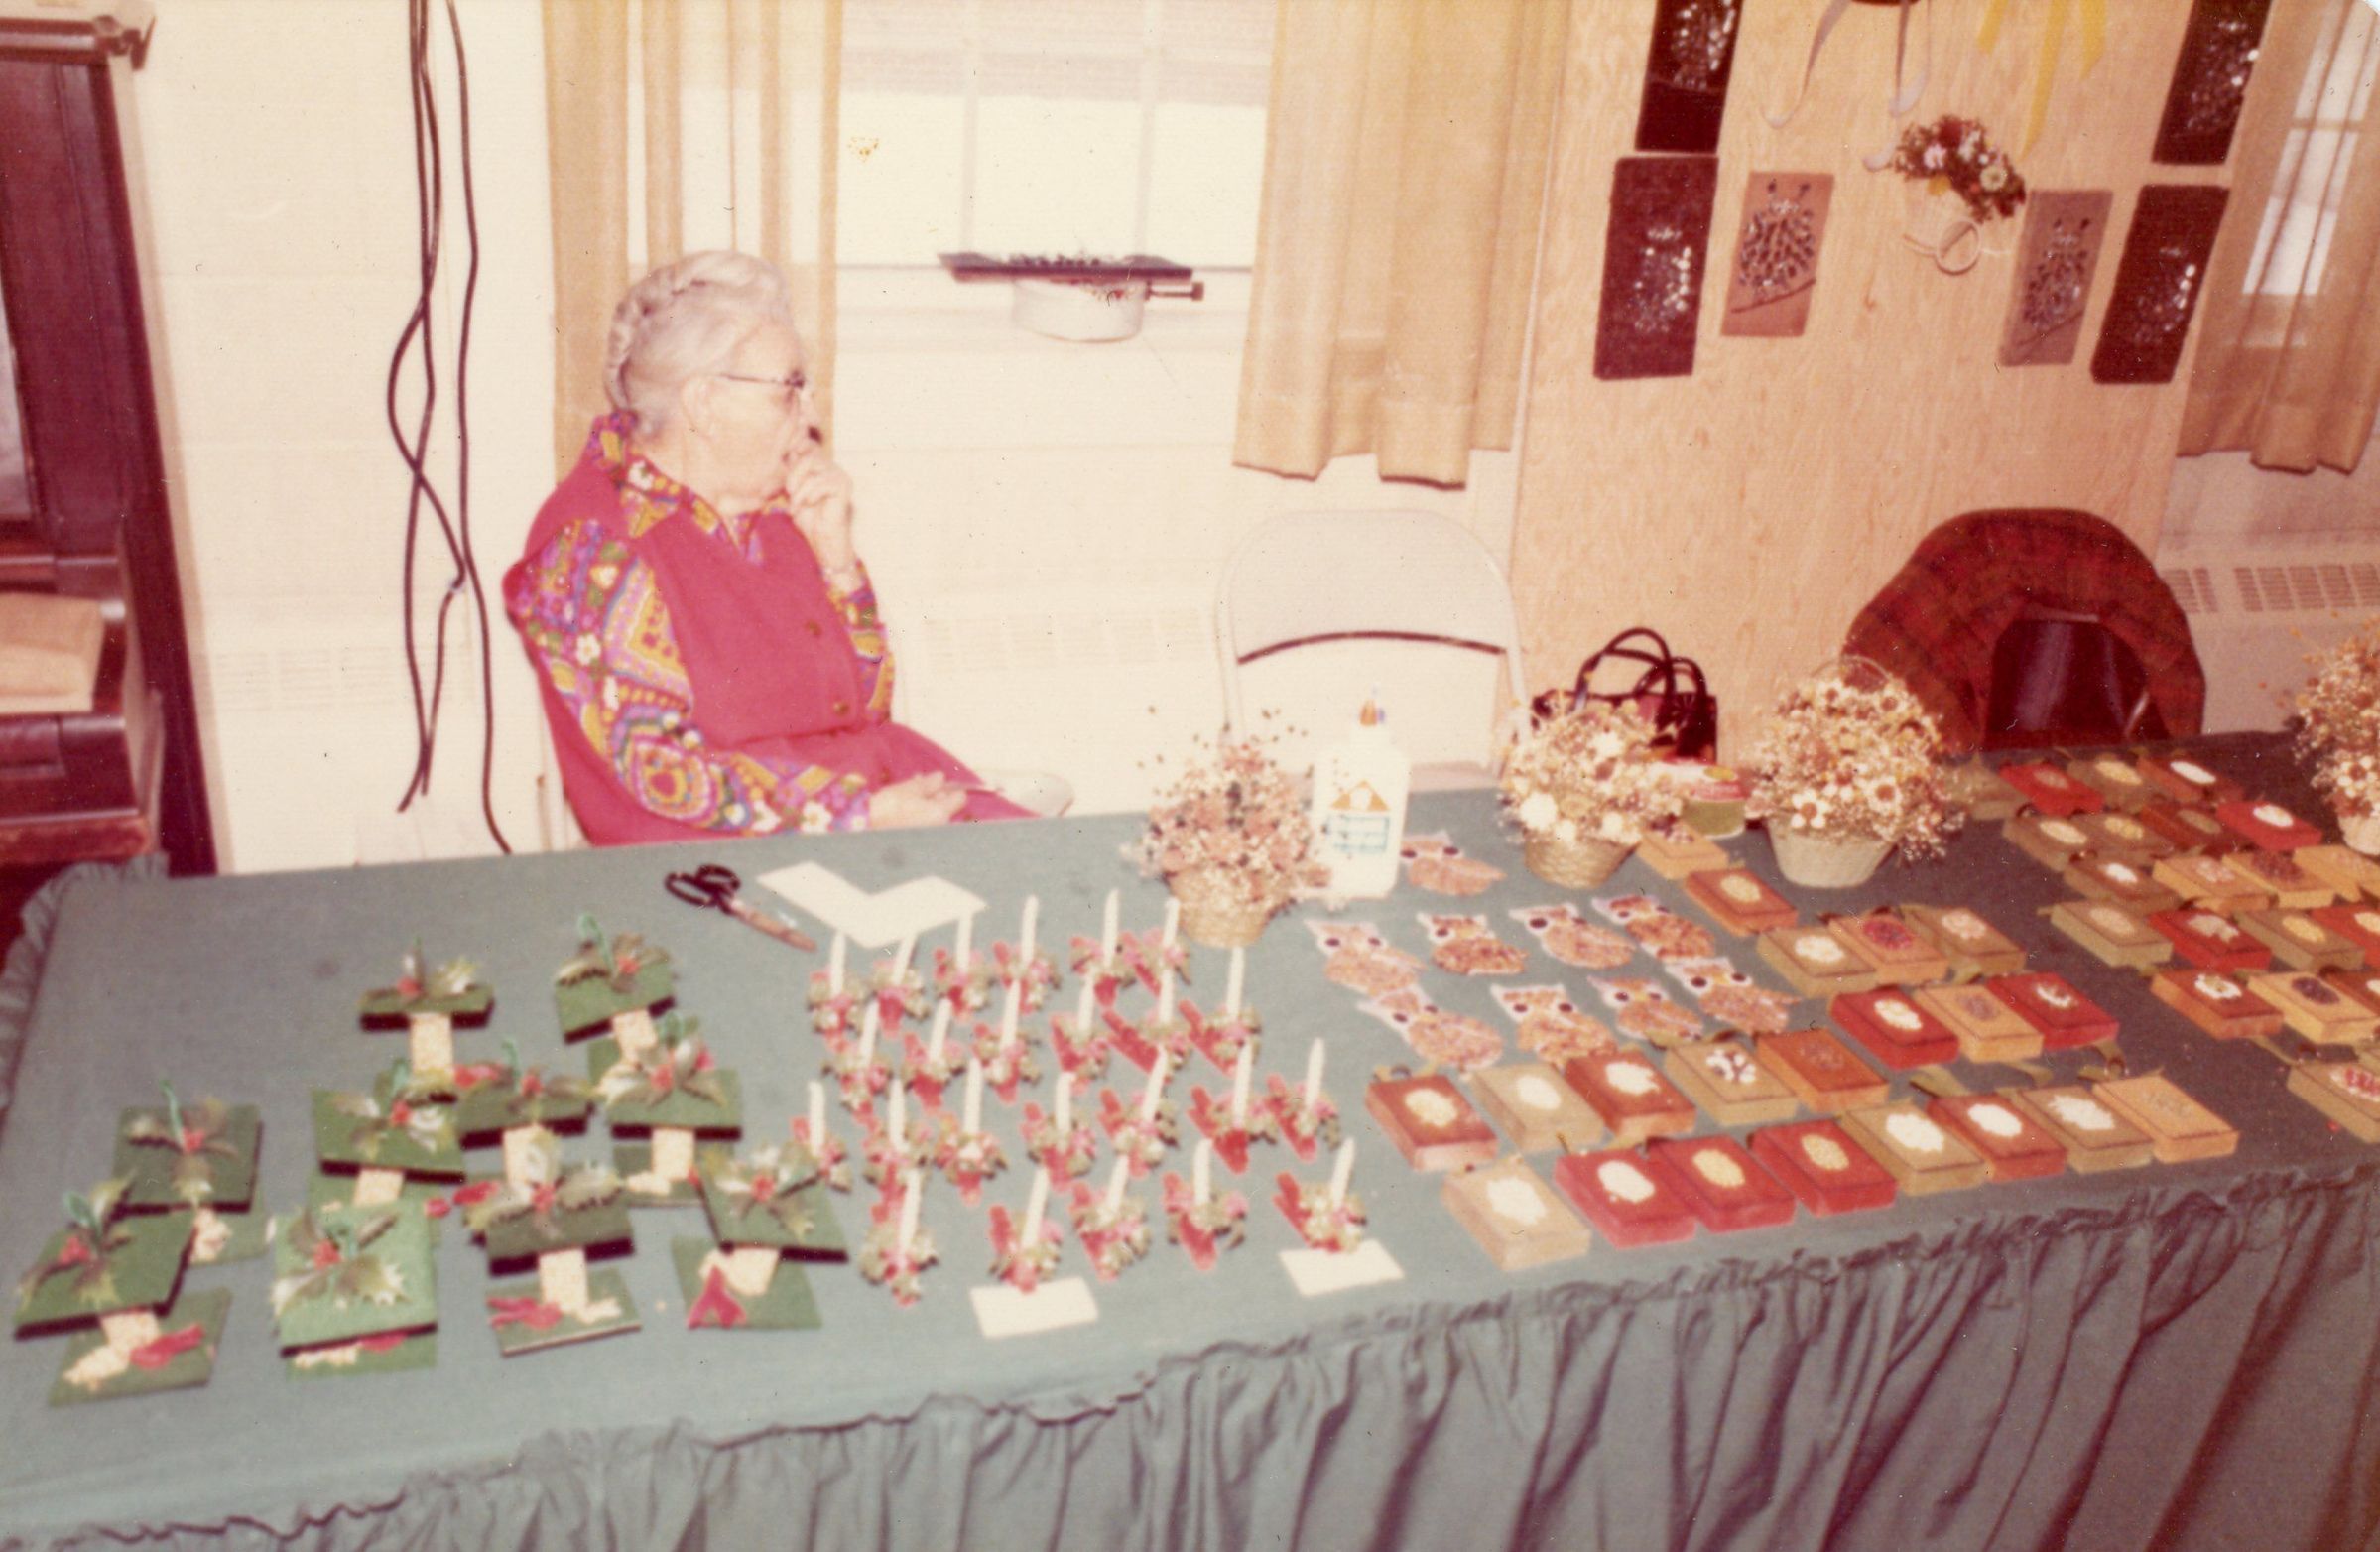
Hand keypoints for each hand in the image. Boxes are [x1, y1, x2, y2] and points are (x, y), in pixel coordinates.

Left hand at [785, 441, 856, 572]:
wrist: (822, 541)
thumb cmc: (808, 519)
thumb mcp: (793, 492)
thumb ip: (790, 472)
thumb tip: (784, 452)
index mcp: (821, 467)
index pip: (809, 444)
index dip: (796, 446)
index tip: (786, 460)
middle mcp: (832, 468)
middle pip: (808, 454)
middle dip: (793, 473)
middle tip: (788, 493)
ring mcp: (840, 476)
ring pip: (813, 465)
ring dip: (800, 487)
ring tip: (796, 504)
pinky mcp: (844, 487)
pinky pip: (821, 481)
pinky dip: (810, 494)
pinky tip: (810, 505)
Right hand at [868, 772, 965, 828]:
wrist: (864, 834)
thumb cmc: (886, 809)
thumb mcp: (906, 790)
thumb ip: (927, 783)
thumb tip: (940, 777)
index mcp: (940, 813)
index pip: (960, 798)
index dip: (951, 788)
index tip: (938, 783)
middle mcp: (939, 828)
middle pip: (947, 807)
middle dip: (936, 796)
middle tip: (919, 786)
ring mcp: (929, 837)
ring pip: (934, 816)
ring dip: (925, 804)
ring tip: (908, 795)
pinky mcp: (918, 843)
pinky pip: (924, 825)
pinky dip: (918, 816)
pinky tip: (904, 809)